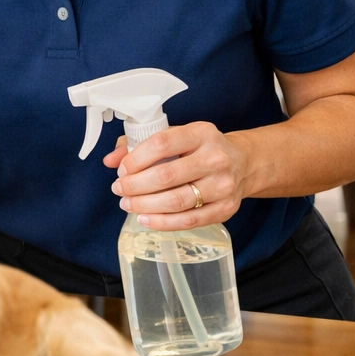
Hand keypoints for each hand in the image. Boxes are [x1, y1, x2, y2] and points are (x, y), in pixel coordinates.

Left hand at [103, 121, 248, 230]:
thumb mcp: (177, 137)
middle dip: (135, 185)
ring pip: (177, 201)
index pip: (162, 143)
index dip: (136, 158)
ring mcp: (223, 185)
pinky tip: (146, 219)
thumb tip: (111, 160)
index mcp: (201, 133)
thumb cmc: (202, 149)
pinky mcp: (226, 208)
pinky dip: (163, 222)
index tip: (122, 169)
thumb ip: (139, 144)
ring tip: (128, 204)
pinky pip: (189, 220)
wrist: (243, 163)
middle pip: (166, 176)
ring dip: (145, 205)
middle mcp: (215, 158)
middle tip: (119, 189)